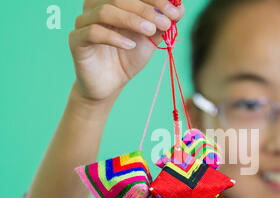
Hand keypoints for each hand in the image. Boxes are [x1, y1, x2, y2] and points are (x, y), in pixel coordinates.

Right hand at [69, 0, 184, 102]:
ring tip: (149, 31)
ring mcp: (83, 22)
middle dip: (146, 8)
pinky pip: (93, 33)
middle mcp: (94, 6)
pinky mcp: (76, 41)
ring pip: (105, 11)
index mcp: (112, 2)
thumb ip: (162, 23)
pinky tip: (129, 45)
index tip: (174, 11)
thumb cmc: (128, 57)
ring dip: (132, 19)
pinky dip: (114, 37)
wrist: (110, 85)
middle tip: (165, 22)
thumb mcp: (150, 39)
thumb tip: (180, 7)